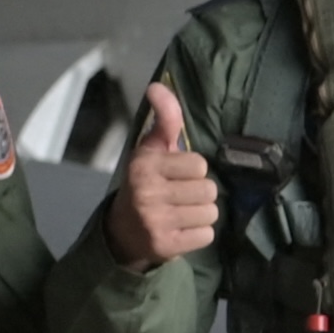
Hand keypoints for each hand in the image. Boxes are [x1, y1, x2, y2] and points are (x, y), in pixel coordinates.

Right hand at [106, 82, 217, 269]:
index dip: (192, 170)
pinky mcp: (165, 246)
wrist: (123, 231)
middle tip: (178, 197)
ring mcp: (155, 222)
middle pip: (209, 189)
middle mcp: (147, 192)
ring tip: (180, 213)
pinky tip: (181, 230)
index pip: (199, 164)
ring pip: (210, 212)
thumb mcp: (152, 149)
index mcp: (144, 165)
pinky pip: (206, 235)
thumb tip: (158, 86)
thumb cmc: (146, 183)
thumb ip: (164, 118)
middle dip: (199, 193)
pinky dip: (199, 234)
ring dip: (201, 213)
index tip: (174, 175)